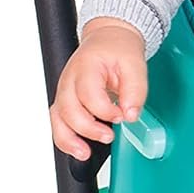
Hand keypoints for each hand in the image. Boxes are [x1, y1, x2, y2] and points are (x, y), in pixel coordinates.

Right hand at [50, 19, 148, 159]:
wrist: (108, 38)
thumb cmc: (118, 48)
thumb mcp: (135, 64)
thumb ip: (136, 90)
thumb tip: (131, 114)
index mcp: (86, 67)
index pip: (88, 95)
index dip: (105, 111)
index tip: (122, 116)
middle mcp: (70, 80)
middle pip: (68, 110)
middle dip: (88, 128)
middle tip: (109, 136)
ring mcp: (65, 91)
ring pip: (57, 119)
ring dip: (69, 139)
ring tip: (84, 153)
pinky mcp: (66, 101)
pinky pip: (59, 122)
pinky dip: (66, 137)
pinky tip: (79, 148)